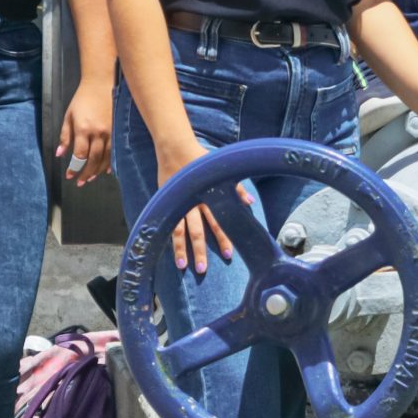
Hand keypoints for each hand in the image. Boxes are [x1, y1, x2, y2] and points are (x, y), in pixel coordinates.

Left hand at [57, 80, 113, 186]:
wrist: (101, 84)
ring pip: (105, 157)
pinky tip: (106, 170)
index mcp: (83, 129)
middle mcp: (98, 133)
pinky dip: (110, 162)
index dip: (74, 167)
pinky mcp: (117, 130)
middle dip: (85, 173)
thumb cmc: (82, 99)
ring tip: (90, 178)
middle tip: (80, 182)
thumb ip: (65, 136)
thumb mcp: (68, 116)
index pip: (80, 155)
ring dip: (97, 170)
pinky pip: (114, 151)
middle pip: (93, 159)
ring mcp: (110, 132)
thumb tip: (60, 154)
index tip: (70, 175)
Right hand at [153, 130, 247, 276]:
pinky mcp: (167, 203)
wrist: (175, 148)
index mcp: (208, 197)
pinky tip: (169, 251)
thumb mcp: (221, 171)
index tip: (228, 255)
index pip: (218, 221)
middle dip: (201, 250)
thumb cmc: (201, 159)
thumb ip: (236, 188)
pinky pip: (167, 224)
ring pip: (179, 231)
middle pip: (198, 230)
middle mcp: (193, 203)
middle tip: (203, 269)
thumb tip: (250, 203)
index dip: (223, 238)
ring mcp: (178, 204)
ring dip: (181, 249)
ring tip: (183, 266)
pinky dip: (169, 238)